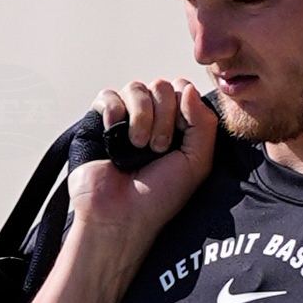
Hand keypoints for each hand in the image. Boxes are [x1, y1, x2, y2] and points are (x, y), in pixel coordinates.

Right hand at [68, 77, 220, 265]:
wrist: (120, 216)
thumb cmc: (159, 197)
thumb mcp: (196, 164)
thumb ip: (204, 124)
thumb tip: (189, 88)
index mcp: (176, 127)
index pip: (183, 90)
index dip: (184, 106)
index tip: (180, 136)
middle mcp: (151, 119)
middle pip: (161, 85)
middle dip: (164, 115)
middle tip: (157, 147)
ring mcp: (124, 120)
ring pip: (135, 87)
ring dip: (141, 116)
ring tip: (139, 145)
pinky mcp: (98, 122)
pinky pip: (107, 96)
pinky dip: (114, 111)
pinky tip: (115, 133)